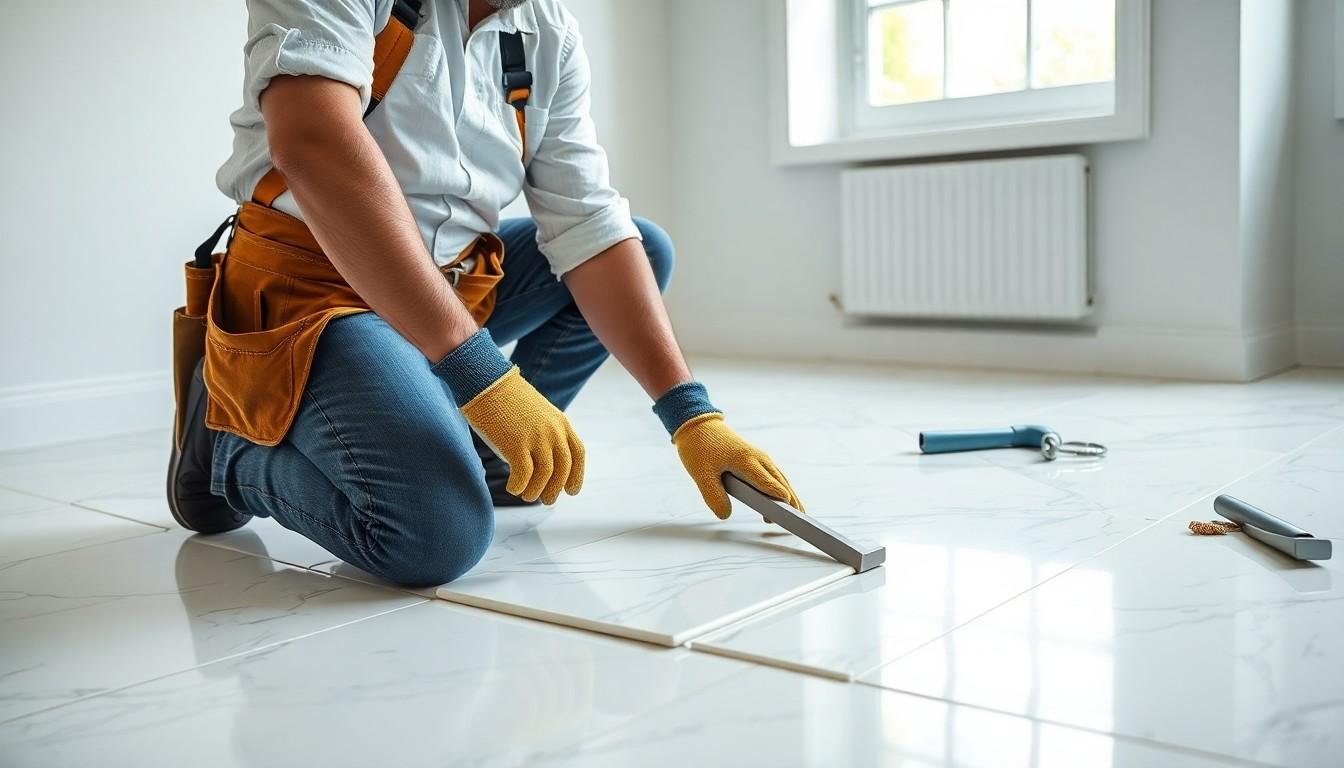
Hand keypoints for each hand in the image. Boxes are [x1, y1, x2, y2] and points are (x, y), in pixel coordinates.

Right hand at [460, 368, 584, 503]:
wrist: (487, 381)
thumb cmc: (506, 398)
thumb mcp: (536, 414)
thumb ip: (544, 434)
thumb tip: (541, 463)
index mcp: (560, 422)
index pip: (578, 453)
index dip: (577, 475)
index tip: (571, 490)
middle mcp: (553, 431)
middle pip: (563, 468)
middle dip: (556, 489)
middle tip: (547, 501)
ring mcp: (536, 438)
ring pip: (545, 476)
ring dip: (536, 491)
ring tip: (526, 496)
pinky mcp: (516, 444)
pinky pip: (524, 475)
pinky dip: (519, 486)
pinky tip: (512, 488)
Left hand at [672, 413, 801, 518]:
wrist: (697, 424)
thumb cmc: (699, 448)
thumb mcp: (701, 475)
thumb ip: (713, 496)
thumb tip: (726, 515)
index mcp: (746, 461)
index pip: (768, 483)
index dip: (780, 499)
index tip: (791, 514)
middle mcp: (757, 457)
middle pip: (780, 482)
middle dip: (791, 500)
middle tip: (800, 519)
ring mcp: (758, 456)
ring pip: (779, 477)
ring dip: (788, 494)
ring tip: (796, 512)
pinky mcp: (754, 456)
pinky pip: (772, 473)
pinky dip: (779, 486)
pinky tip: (780, 498)